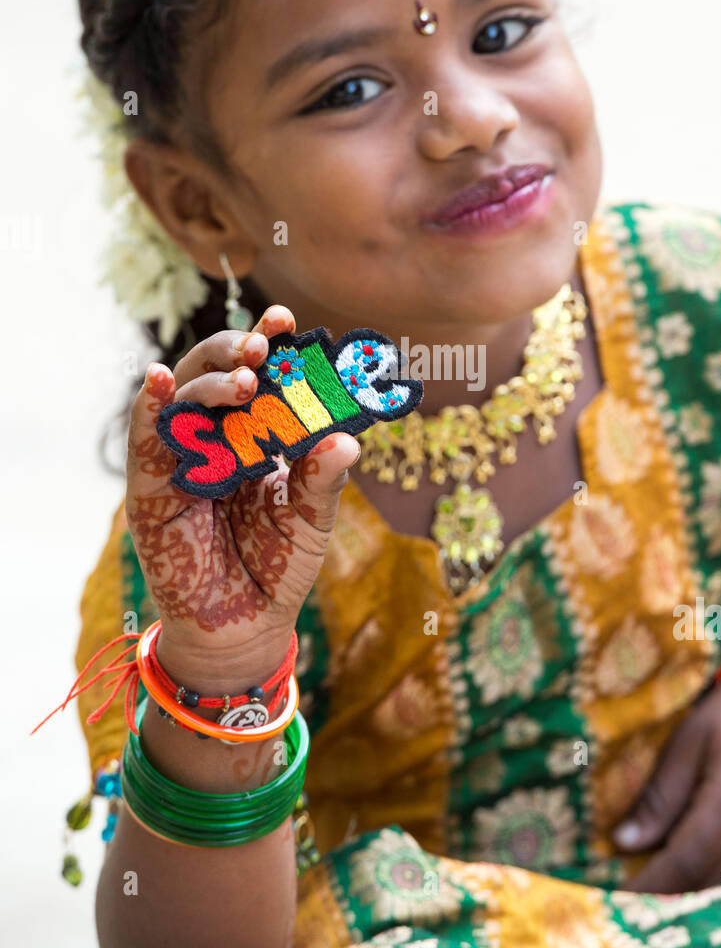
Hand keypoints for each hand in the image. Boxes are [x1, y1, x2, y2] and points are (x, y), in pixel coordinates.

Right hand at [125, 304, 359, 687]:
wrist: (247, 628)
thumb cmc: (278, 565)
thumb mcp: (312, 518)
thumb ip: (323, 478)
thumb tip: (349, 441)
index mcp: (250, 435)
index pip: (253, 377)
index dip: (265, 344)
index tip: (286, 319)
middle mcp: (210, 440)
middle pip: (209, 376)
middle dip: (234, 352)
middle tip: (263, 346)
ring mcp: (177, 463)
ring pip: (179, 401)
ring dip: (205, 380)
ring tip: (242, 376)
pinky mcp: (149, 492)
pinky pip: (144, 443)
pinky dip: (147, 409)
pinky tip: (155, 382)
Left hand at [613, 676, 720, 892]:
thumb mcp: (688, 740)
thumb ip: (660, 796)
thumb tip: (626, 844)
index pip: (687, 860)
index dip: (648, 883)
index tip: (613, 893)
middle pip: (708, 878)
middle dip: (664, 888)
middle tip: (624, 882)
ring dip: (689, 881)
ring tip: (650, 870)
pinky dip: (715, 866)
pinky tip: (688, 855)